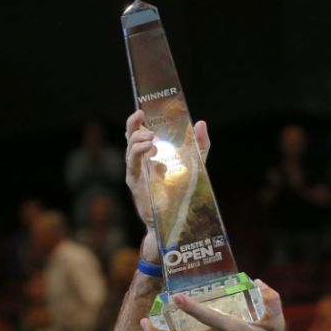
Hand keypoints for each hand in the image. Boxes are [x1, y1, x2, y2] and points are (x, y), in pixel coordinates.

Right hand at [124, 110, 210, 227]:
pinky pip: (133, 164)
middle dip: (133, 125)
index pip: (140, 134)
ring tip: (150, 136)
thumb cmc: (183, 193)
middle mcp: (142, 162)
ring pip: (129, 149)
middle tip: (140, 115)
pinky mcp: (136, 183)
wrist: (178, 220)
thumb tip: (200, 122)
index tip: (143, 111)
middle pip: (130, 138)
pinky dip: (138, 153)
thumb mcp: (195, 164)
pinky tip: (149, 148)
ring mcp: (137, 172)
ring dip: (137, 139)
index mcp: (152, 155)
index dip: (138, 121)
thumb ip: (199, 145)